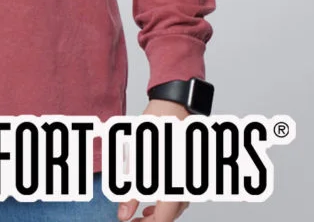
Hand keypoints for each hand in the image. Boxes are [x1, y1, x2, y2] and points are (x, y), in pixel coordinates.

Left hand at [117, 100, 189, 220]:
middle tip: (130, 220)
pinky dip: (166, 203)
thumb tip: (123, 215)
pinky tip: (153, 200)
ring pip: (176, 207)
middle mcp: (186, 185)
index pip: (163, 220)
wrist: (175, 103)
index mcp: (175, 184)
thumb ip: (130, 191)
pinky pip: (180, 195)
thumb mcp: (137, 158)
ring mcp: (189, 178)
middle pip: (170, 217)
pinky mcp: (188, 171)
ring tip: (139, 215)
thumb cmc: (157, 126)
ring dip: (158, 214)